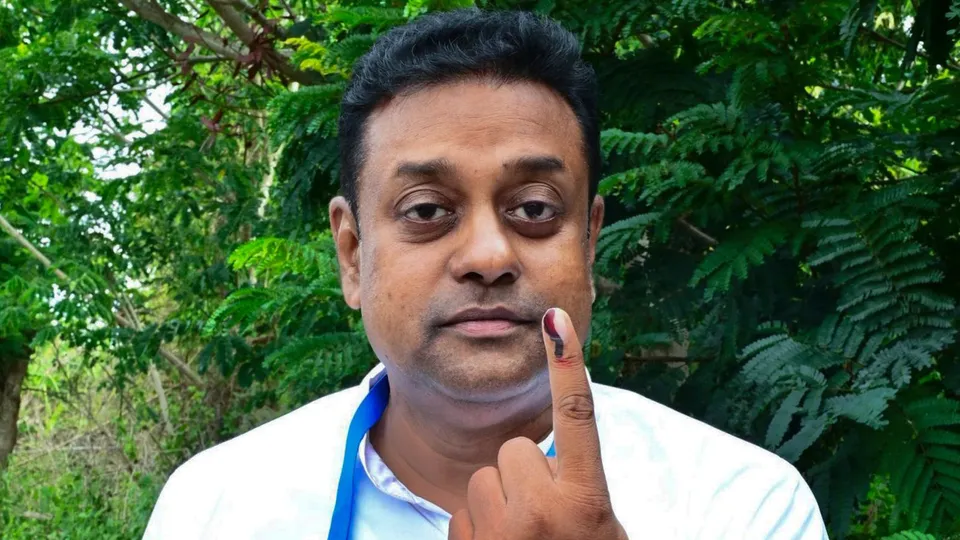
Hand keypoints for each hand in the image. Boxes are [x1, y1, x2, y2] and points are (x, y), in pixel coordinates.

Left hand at [448, 307, 627, 539]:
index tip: (556, 319)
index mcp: (585, 502)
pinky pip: (461, 514)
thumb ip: (579, 485)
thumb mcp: (599, 525)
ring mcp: (502, 531)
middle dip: (523, 475)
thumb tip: (546, 456)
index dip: (567, 364)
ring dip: (498, 503)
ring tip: (520, 538)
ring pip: (484, 479)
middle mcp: (542, 512)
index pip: (577, 418)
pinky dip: (477, 530)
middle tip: (543, 518)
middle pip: (516, 449)